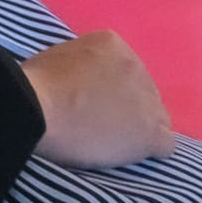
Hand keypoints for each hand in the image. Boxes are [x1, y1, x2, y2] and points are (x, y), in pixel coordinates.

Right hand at [23, 31, 173, 168]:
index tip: (93, 104)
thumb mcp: (60, 58)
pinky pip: (166, 146)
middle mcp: (136, 66)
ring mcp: (146, 100)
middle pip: (144, 94)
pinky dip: (151, 152)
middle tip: (102, 126)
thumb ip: (82, 67)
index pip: (125, 72)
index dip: (112, 91)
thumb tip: (84, 84)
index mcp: (113, 45)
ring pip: (158, 119)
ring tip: (115, 145)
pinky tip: (132, 156)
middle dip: (128, 109)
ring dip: (140, 130)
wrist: (37, 108)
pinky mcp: (149, 132)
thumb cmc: (35, 85)